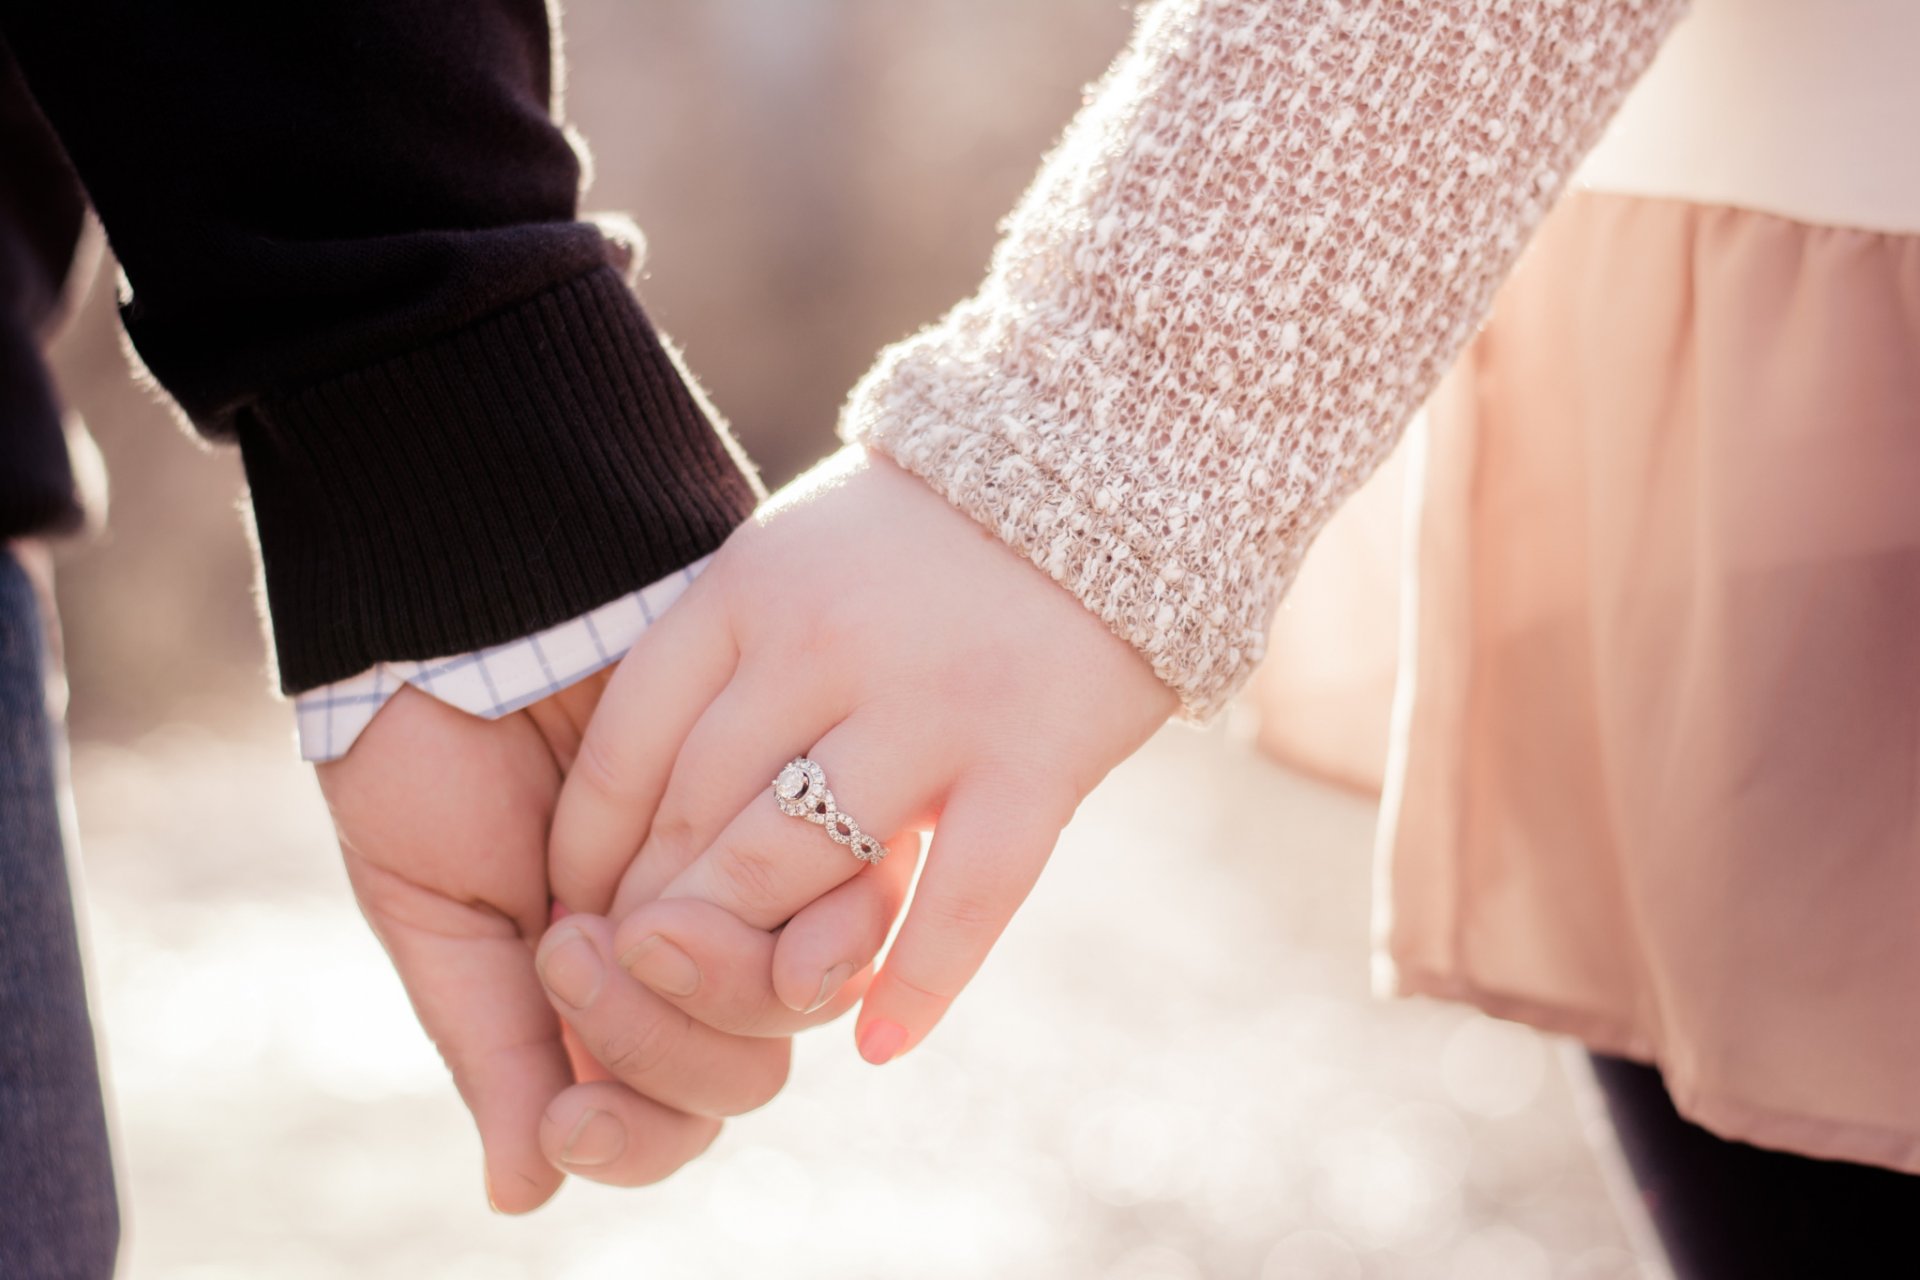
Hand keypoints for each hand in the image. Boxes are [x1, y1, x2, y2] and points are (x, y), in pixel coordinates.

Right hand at [316, 677, 823, 1208]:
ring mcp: (754, 873)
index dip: (630, 1142)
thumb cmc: (427, 761)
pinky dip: (772, 901)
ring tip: (605, 909)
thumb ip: (496, 1047)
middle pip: (743, 1076)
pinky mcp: (804, 790)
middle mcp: (694, 950)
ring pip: (799, 996)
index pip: (662, 1121)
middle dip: (650, 1040)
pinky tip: (692, 871)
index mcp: (607, 998)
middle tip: (566, 949)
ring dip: (708, 977)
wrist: (466, 608)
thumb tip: (525, 1194)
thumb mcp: (444, 916)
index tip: (570, 1121)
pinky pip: (842, 883)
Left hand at [548, 447, 1176, 1075]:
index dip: (589, 851)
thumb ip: (729, 656)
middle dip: (659, 920)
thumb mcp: (798, 556)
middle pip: (699, 820)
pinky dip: (917, 981)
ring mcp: (934, 705)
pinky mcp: (1035, 756)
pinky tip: (880, 1043)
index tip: (581, 910)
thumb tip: (647, 796)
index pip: (626, 748)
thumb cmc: (929, 531)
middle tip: (649, 985)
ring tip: (745, 1010)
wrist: (1106, 463)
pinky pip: (962, 896)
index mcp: (749, 591)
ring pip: (800, 865)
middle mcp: (825, 647)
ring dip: (757, 958)